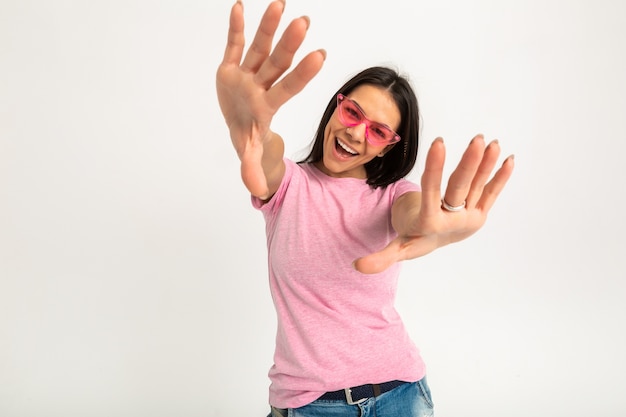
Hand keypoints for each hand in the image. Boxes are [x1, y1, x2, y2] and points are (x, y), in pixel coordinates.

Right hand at [216, 0, 325, 196]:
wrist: (239, 126)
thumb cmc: (249, 137)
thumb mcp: (250, 152)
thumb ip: (252, 167)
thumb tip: (260, 190)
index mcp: (268, 105)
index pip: (289, 87)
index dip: (303, 74)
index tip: (321, 55)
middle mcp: (261, 85)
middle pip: (277, 63)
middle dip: (289, 44)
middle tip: (304, 22)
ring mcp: (247, 74)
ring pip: (259, 48)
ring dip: (267, 27)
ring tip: (280, 4)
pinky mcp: (231, 67)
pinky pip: (233, 45)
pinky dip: (235, 27)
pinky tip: (239, 6)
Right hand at [353, 135, 514, 273]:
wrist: (435, 244)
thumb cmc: (414, 238)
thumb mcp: (398, 248)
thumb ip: (381, 258)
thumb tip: (356, 267)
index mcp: (431, 224)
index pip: (432, 192)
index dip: (435, 168)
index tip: (438, 143)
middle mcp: (453, 220)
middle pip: (460, 188)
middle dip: (470, 164)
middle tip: (478, 140)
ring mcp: (470, 216)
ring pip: (477, 187)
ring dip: (487, 165)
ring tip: (495, 143)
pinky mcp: (480, 212)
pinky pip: (491, 192)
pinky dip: (500, 177)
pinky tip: (509, 160)